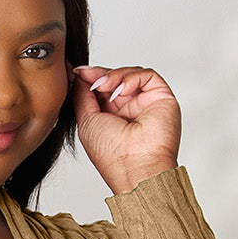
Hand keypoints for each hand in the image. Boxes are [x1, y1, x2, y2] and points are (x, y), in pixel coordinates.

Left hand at [69, 64, 180, 195]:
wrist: (136, 167)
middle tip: (88, 75)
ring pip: (130, 74)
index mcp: (111, 118)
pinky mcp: (161, 97)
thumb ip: (82, 97)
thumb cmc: (112, 154)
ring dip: (114, 76)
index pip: (101, 90)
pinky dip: (131, 78)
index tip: (76, 72)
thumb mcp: (87, 122)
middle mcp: (129, 110)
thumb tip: (79, 76)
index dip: (90, 79)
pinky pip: (147, 76)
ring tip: (104, 86)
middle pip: (115, 79)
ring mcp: (145, 103)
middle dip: (100, 75)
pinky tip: (120, 91)